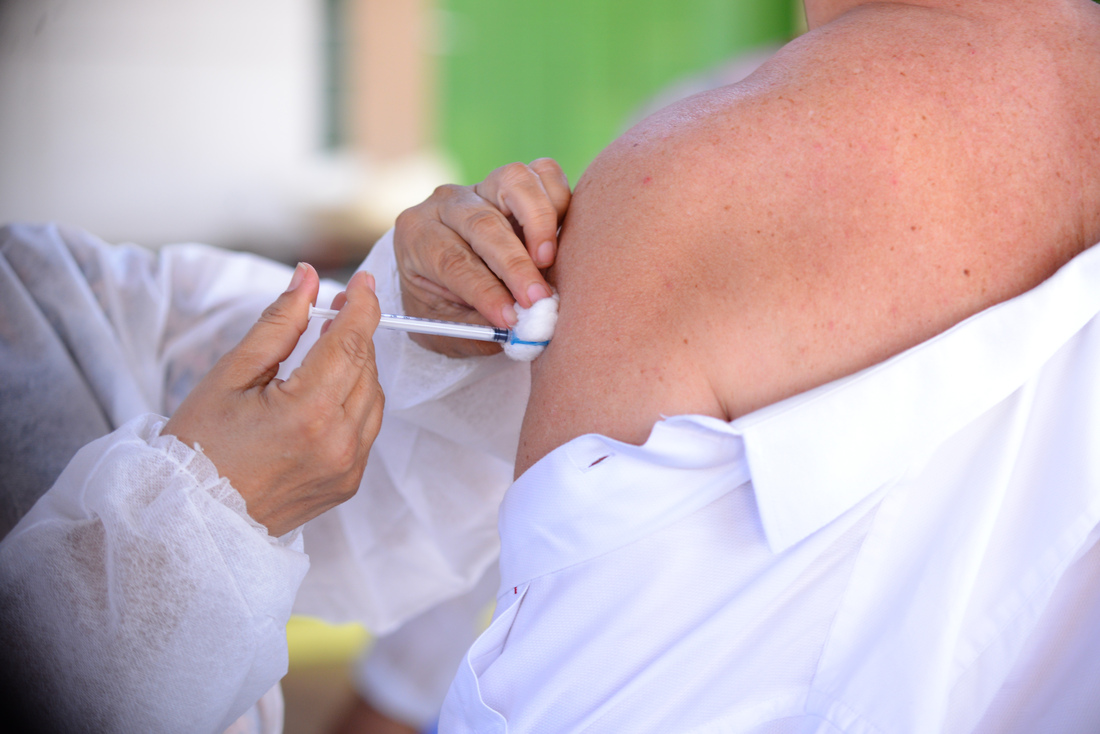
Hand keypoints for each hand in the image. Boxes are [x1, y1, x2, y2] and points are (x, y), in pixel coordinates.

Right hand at [164, 265, 383, 536]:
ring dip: (358, 367)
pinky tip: (326, 392)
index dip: (362, 305)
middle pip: (366, 367)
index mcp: (307, 412)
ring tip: (327, 349)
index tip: (362, 281)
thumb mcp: (229, 375)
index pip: (352, 342)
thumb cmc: (198, 447)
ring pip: (374, 398)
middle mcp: (338, 443)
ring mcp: (347, 468)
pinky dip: (355, 402)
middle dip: (355, 333)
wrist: (191, 520)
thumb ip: (278, 324)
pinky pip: (367, 429)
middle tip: (333, 311)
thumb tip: (308, 279)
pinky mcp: (348, 484)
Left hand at [393, 158, 570, 356]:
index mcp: (417, 237)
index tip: (510, 318)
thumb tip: (521, 331)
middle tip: (538, 298)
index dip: (485, 291)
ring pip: (514, 181)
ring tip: (548, 260)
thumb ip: (480, 330)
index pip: (452, 261)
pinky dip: (558, 201)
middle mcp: (447, 204)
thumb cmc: (442, 306)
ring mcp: (482, 186)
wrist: (444, 277)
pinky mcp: (514, 182)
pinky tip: (557, 238)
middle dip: (515, 265)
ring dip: (539, 222)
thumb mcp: (445, 327)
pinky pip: (544, 174)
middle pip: (484, 224)